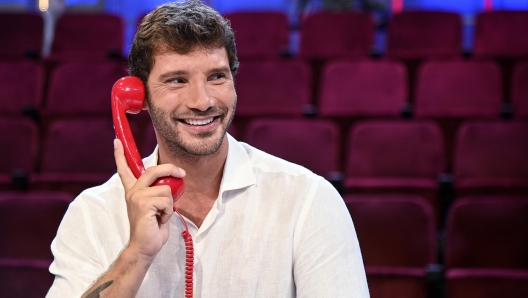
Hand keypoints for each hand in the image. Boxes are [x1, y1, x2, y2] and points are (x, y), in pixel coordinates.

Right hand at [114, 138, 185, 260]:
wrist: (145, 246)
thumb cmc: (152, 228)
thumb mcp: (157, 206)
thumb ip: (160, 192)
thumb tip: (173, 182)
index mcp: (134, 190)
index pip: (125, 169)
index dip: (120, 154)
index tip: (116, 141)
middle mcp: (133, 191)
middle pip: (154, 169)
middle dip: (171, 169)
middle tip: (182, 173)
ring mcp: (137, 196)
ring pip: (166, 189)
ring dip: (170, 204)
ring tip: (161, 215)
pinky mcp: (143, 203)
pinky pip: (166, 199)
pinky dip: (168, 211)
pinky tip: (159, 219)